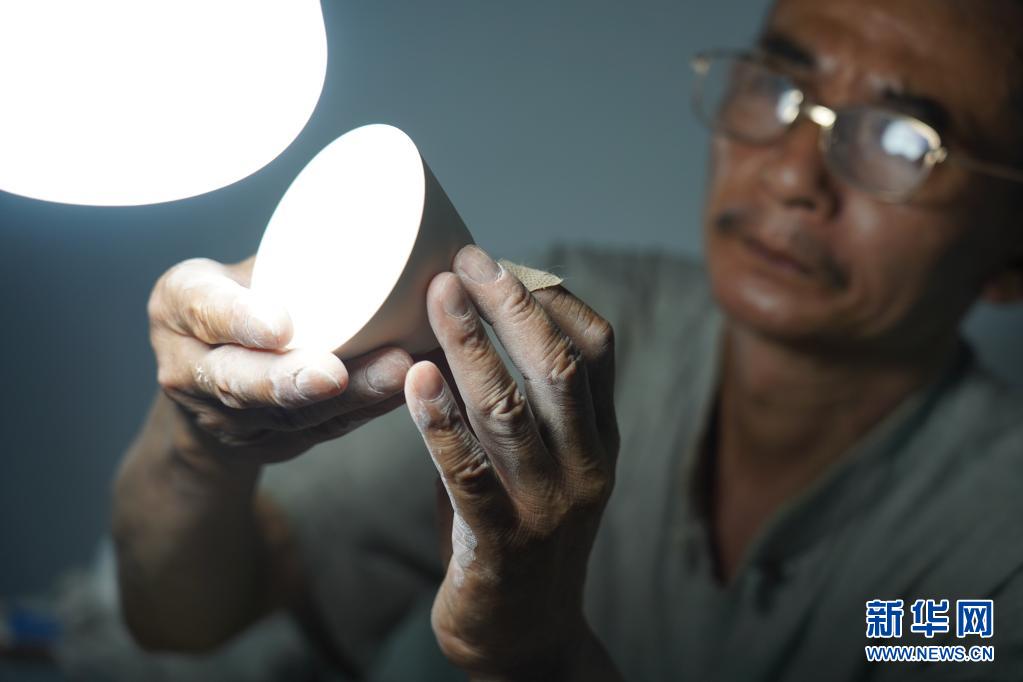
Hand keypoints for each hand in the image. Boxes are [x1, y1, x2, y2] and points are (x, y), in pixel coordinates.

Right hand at [148, 256, 412, 463]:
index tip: (280, 326)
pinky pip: (323, 430)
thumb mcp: (236, 266)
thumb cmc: (236, 302)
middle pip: (240, 382)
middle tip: (335, 372)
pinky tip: (407, 388)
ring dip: (348, 396)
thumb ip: (284, 248)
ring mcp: (228, 418)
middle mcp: (189, 369)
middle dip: (291, 380)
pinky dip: (368, 409)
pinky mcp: (271, 442)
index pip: (202, 309)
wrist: (207, 382)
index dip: (240, 320)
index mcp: (178, 306)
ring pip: (290, 415)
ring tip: (396, 371)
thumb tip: (376, 204)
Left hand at [404, 246, 619, 679]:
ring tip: (435, 297)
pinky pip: (468, 474)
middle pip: (557, 365)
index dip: (547, 295)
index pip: (595, 346)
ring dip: (471, 346)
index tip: (498, 260)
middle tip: (462, 260)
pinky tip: (414, 381)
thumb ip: (517, 405)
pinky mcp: (501, 546)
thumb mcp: (542, 464)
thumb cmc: (521, 535)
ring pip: (513, 410)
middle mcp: (586, 465)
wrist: (528, 639)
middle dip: (510, 303)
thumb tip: (461, 327)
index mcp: (599, 438)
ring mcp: (548, 507)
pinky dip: (440, 423)